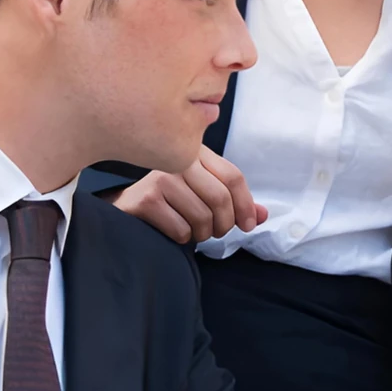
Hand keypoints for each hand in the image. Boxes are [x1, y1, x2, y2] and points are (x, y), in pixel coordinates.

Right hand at [111, 146, 267, 242]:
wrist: (129, 207)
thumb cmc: (172, 201)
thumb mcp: (205, 194)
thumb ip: (235, 203)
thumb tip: (263, 215)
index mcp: (197, 152)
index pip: (233, 176)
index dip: (246, 204)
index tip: (249, 224)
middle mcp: (179, 161)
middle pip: (220, 198)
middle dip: (225, 224)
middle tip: (217, 232)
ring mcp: (160, 178)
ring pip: (202, 217)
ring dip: (203, 234)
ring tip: (193, 230)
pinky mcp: (147, 199)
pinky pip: (181, 229)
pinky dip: (183, 238)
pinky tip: (173, 230)